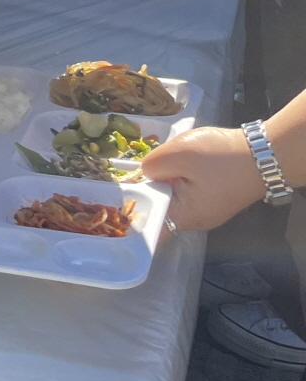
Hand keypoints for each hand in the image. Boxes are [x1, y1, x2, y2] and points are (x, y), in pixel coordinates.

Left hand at [142, 126, 265, 231]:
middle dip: (147, 191)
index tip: (117, 194)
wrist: (264, 154)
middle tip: (136, 172)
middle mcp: (195, 220)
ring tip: (159, 165)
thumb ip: (153, 166)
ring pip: (172, 198)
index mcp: (185, 217)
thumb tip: (145, 174)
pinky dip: (178, 179)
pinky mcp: (213, 198)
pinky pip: (186, 191)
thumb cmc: (221, 157)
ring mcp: (206, 210)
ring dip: (163, 182)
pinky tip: (178, 163)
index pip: (150, 226)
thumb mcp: (178, 154)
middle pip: (159, 210)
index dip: (131, 211)